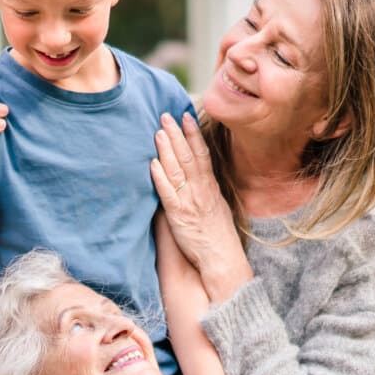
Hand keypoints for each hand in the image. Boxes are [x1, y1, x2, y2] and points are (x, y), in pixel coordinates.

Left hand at [151, 112, 250, 300]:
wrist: (221, 259)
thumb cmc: (218, 238)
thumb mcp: (217, 208)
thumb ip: (206, 192)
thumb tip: (197, 180)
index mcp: (211, 187)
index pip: (201, 154)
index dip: (192, 134)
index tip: (185, 116)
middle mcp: (201, 190)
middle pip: (188, 156)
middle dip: (177, 134)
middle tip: (165, 115)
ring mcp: (190, 202)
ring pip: (178, 170)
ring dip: (167, 149)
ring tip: (158, 131)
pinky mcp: (179, 216)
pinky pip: (168, 193)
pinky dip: (160, 178)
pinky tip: (153, 164)